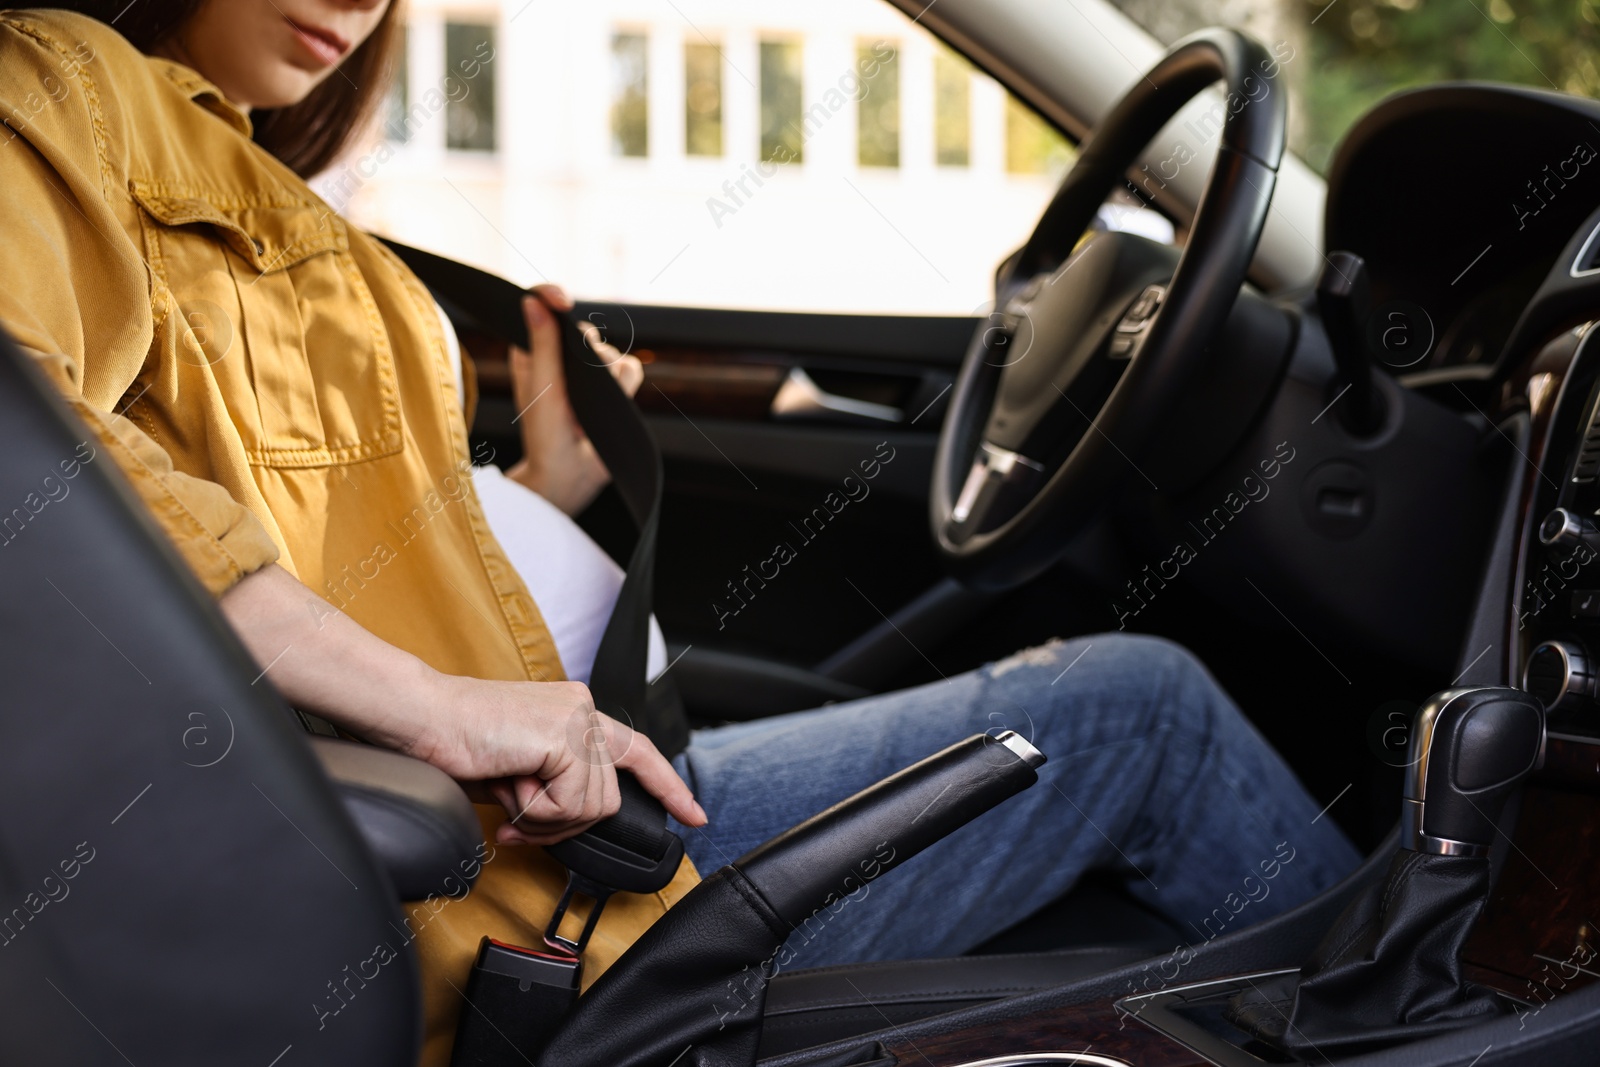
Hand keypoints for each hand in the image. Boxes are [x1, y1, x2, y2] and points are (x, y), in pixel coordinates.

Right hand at [219, 564, 704, 848]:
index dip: (669, 786)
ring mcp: (578, 718)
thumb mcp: (518, 771)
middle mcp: (584, 708)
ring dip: (543, 818)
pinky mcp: (564, 734)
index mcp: (575, 710)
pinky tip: (508, 786)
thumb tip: (565, 826)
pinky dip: (535, 811)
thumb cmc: (454, 743)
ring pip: (591, 808)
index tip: (694, 816)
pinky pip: (570, 805)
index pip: (637, 751)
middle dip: (562, 824)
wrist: (419, 718)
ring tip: (507, 795)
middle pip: (606, 800)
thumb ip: (552, 787)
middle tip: (517, 819)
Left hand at [506, 285, 643, 516]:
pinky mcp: (615, 390)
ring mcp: (591, 375)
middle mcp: (564, 359)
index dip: (554, 297)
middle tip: (572, 382)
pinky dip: (624, 389)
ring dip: (605, 378)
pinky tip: (607, 408)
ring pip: (613, 351)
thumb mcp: (540, 386)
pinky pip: (632, 369)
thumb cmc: (544, 434)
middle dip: (586, 353)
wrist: (569, 474)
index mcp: (535, 352)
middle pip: (587, 330)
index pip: (545, 308)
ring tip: (586, 407)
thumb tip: (532, 301)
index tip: (563, 301)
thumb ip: (542, 343)